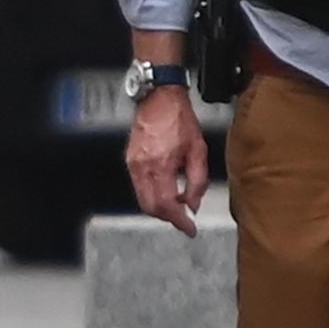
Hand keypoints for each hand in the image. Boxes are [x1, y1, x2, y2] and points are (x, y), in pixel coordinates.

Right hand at [126, 86, 208, 233]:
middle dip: (168, 218)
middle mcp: (142, 168)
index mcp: (160, 166)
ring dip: (160, 208)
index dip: (180, 221)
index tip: (190, 229)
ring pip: (143, 199)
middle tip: (185, 220)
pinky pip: (139, 187)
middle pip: (150, 207)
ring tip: (179, 206)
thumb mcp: (198, 150)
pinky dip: (153, 195)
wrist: (159, 99)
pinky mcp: (130, 160)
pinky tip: (167, 191)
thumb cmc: (179, 119)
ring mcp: (133, 164)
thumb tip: (193, 204)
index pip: (167, 205)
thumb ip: (198, 181)